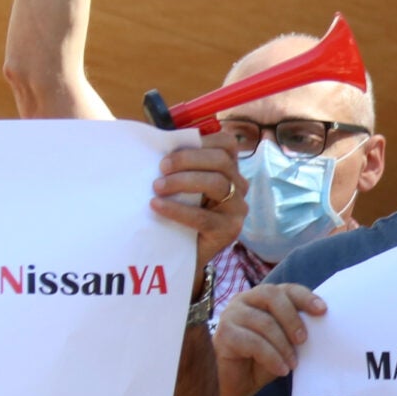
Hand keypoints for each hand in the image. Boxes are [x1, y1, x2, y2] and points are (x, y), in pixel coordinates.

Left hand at [153, 145, 245, 271]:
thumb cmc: (178, 213)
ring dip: (183, 181)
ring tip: (157, 187)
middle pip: (221, 161)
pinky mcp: (229, 231)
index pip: (227, 143)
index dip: (202, 141)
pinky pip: (203, 216)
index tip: (170, 149)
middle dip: (188, 159)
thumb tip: (158, 144)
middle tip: (161, 167)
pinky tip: (157, 205)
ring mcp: (237, 209)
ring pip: (218, 183)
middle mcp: (239, 186)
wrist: (181, 254)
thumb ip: (178, 165)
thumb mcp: (180, 185)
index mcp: (229, 169)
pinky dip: (177, 209)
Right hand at [213, 282, 325, 395]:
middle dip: (292, 318)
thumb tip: (321, 324)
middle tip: (303, 340)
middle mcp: (244, 300)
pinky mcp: (224, 334)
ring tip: (293, 364)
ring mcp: (231, 315)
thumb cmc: (262, 360)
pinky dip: (271, 357)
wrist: (238, 386)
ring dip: (283, 345)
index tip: (322, 310)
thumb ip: (296, 329)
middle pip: (271, 295)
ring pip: (264, 322)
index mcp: (261, 297)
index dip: (305, 297)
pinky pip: (253, 342)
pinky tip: (281, 370)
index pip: (285, 288)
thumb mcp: (284, 342)